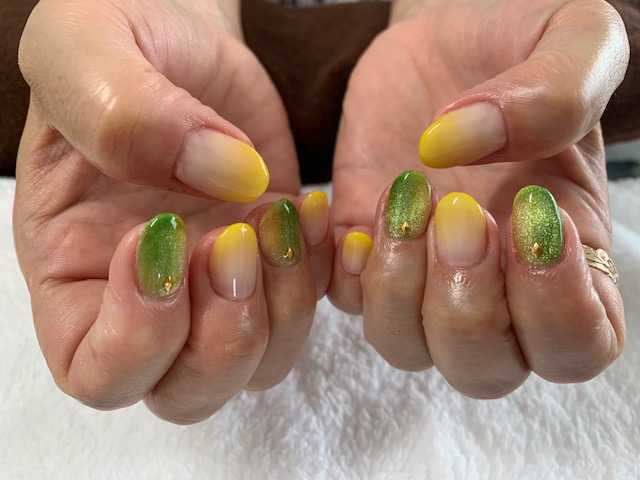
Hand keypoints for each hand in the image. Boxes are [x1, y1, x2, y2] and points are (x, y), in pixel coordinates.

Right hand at [14, 0, 331, 422]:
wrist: (179, 37)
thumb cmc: (113, 41)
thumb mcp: (86, 51)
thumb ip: (128, 116)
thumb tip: (226, 180)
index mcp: (74, 271)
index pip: (96, 369)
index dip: (136, 333)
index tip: (159, 237)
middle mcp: (145, 299)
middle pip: (187, 390)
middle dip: (223, 334)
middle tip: (233, 238)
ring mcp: (215, 287)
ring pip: (257, 365)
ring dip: (280, 306)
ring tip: (274, 215)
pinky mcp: (271, 262)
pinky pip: (306, 311)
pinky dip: (316, 276)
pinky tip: (305, 209)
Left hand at [329, 0, 627, 396]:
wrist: (441, 32)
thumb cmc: (516, 39)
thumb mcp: (571, 41)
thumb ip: (556, 95)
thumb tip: (463, 148)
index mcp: (566, 254)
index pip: (578, 346)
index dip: (556, 308)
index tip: (532, 213)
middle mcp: (493, 283)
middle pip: (482, 369)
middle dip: (465, 305)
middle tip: (460, 210)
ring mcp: (419, 273)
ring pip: (404, 347)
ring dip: (396, 288)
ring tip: (402, 195)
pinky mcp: (358, 249)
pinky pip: (341, 298)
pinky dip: (337, 264)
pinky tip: (345, 203)